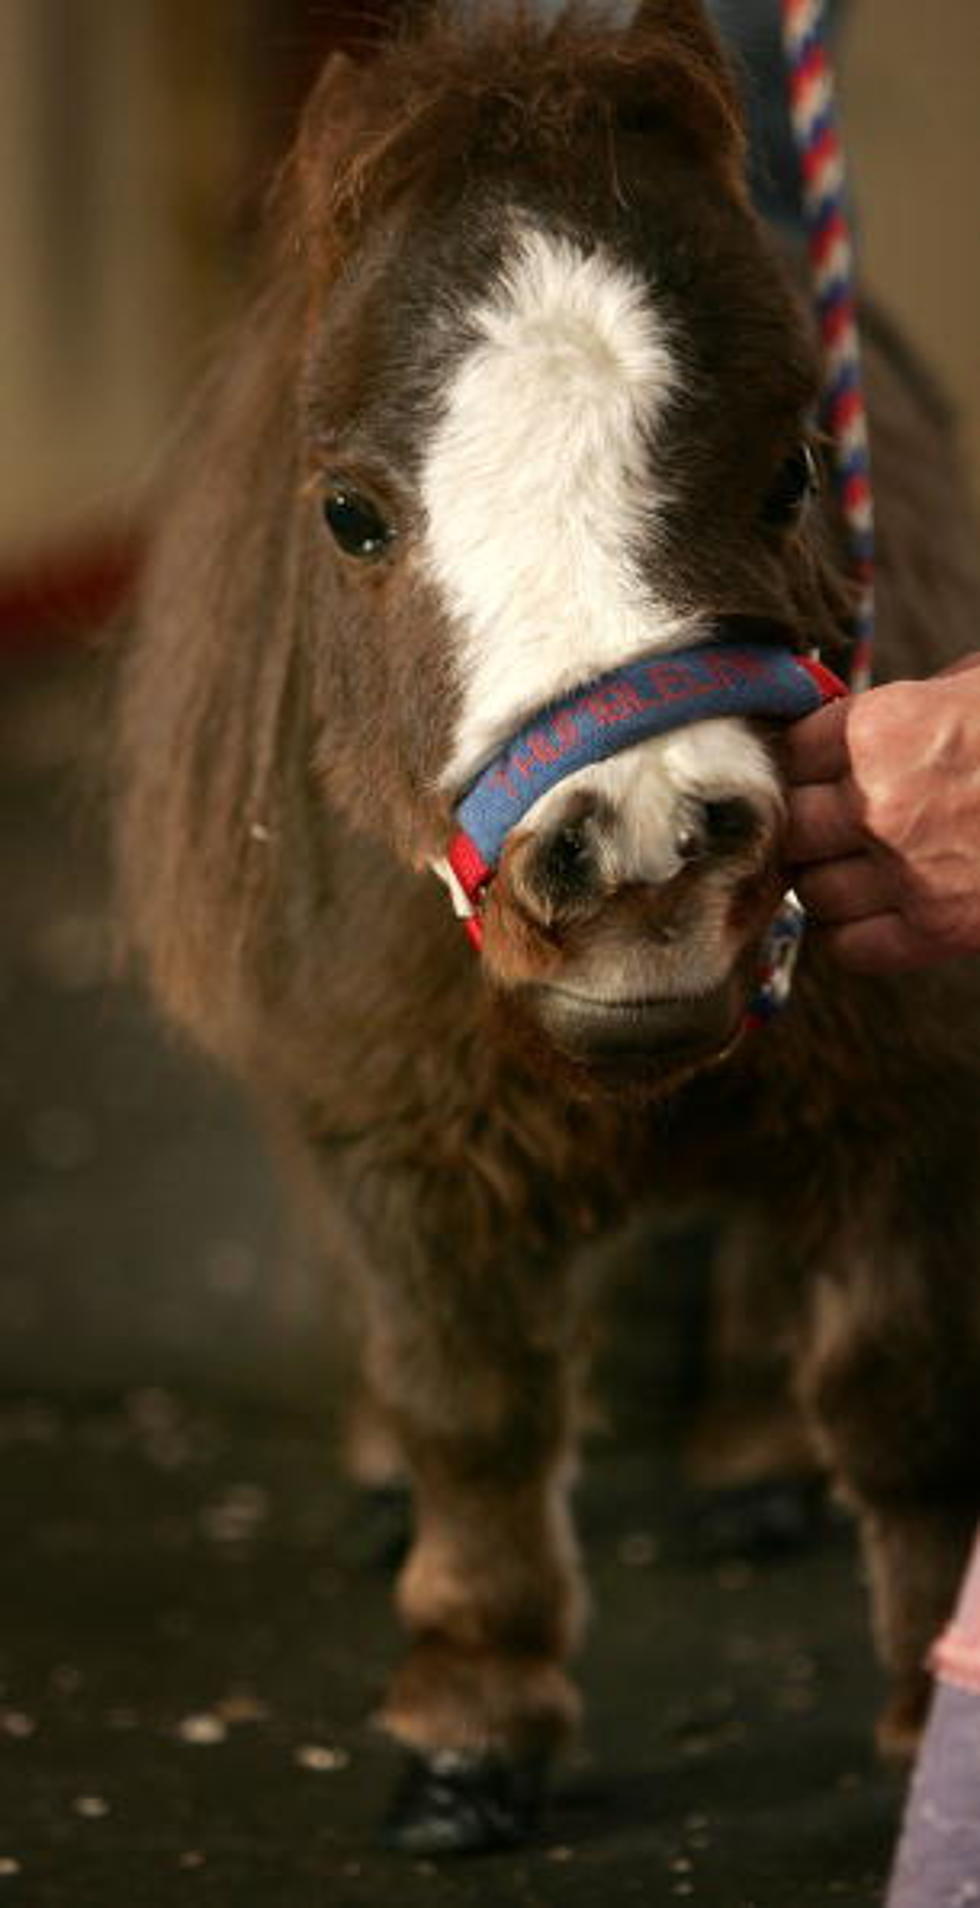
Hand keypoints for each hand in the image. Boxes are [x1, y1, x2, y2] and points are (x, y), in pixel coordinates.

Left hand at [782, 655, 979, 971]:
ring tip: (856, 864)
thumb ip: (910, 704)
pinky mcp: (939, 930)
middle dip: (808, 821)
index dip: (803, 759)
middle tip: (833, 818)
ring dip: (826, 879)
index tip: (817, 766)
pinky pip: (849, 946)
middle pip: (789, 824)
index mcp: (882, 728)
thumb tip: (854, 723)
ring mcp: (906, 872)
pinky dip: (850, 933)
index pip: (789, 751)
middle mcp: (878, 802)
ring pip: (810, 890)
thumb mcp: (974, 686)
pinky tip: (875, 909)